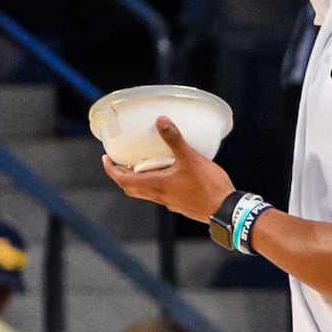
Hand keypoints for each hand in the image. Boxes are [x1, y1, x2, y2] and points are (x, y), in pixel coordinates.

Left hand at [101, 121, 233, 227]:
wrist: (225, 210)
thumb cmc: (208, 186)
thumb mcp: (190, 158)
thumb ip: (174, 140)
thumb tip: (161, 121)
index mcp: (156, 186)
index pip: (124, 180)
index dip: (111, 170)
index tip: (105, 159)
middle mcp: (159, 196)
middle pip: (131, 188)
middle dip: (121, 175)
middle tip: (118, 161)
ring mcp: (169, 202)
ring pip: (146, 191)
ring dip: (138, 179)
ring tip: (141, 163)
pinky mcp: (180, 204)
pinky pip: (160, 193)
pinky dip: (155, 182)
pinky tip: (167, 172)